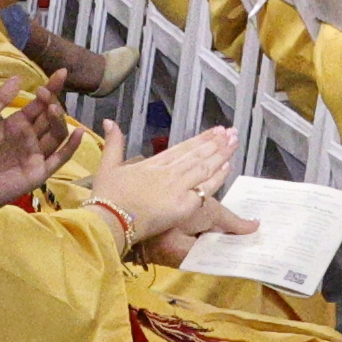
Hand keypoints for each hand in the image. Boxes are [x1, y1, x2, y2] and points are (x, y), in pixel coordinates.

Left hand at [0, 81, 77, 205]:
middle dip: (53, 102)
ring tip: (52, 108)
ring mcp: (37, 154)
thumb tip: (17, 78)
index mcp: (19, 124)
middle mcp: (32, 137)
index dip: (52, 88)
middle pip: (51, 117)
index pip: (40, 103)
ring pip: (56, 134)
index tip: (61, 73)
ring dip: (58, 119)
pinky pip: (59, 158)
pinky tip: (78, 132)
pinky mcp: (39, 171)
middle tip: (45, 92)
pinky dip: (71, 146)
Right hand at [84, 123, 241, 252]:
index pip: (183, 148)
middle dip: (217, 142)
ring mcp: (177, 187)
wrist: (109, 219)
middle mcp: (168, 172)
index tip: (216, 131)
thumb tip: (109, 121)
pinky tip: (228, 166)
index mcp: (153, 163)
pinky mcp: (183, 205)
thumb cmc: (107, 197)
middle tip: (233, 132)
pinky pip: (204, 189)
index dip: (201, 139)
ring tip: (235, 142)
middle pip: (197, 154)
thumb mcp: (107, 166)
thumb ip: (114, 144)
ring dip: (221, 154)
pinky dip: (217, 177)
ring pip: (204, 167)